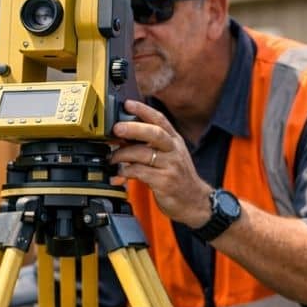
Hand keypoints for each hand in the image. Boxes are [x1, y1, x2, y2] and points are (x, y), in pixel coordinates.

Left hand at [111, 100, 212, 227]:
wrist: (195, 202)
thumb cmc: (178, 177)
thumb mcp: (170, 156)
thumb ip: (152, 145)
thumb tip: (125, 134)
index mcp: (174, 141)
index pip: (160, 120)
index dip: (144, 110)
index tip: (128, 104)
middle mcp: (174, 151)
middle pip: (154, 133)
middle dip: (133, 128)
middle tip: (116, 128)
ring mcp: (171, 166)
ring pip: (144, 154)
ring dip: (123, 154)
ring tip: (112, 157)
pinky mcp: (165, 182)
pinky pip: (141, 173)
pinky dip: (126, 172)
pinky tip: (119, 173)